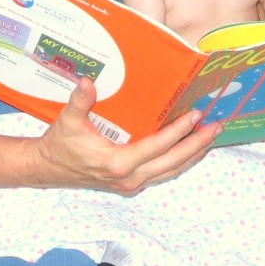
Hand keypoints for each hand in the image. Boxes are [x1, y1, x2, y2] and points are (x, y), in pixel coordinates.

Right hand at [31, 78, 221, 194]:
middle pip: (172, 162)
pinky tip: (189, 149)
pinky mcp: (131, 183)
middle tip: (217, 127)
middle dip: (197, 145)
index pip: (157, 146)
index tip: (196, 116)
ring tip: (210, 138)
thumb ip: (79, 101)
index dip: (178, 132)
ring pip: (170, 170)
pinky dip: (179, 160)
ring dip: (192, 155)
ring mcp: (131, 184)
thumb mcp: (67, 120)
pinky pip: (162, 172)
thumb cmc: (60, 144)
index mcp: (117, 163)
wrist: (48, 168)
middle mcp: (129, 178)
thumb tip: (88, 81)